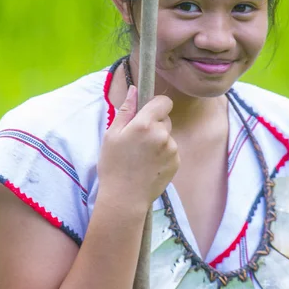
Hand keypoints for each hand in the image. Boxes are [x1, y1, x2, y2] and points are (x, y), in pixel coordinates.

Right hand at [98, 85, 179, 210]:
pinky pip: (171, 150)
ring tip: (141, 156)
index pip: (164, 102)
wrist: (124, 198)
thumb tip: (135, 89)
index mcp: (145, 124)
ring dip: (158, 140)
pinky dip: (163, 154)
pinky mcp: (176, 162)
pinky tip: (149, 165)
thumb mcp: (112, 135)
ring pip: (167, 136)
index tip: (146, 113)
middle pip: (165, 119)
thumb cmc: (114, 165)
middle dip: (154, 124)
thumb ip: (126, 110)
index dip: (156, 105)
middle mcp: (162, 134)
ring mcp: (172, 149)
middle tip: (137, 140)